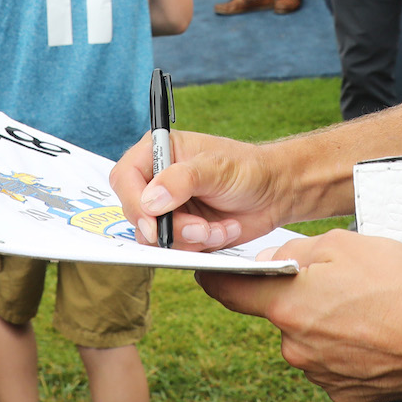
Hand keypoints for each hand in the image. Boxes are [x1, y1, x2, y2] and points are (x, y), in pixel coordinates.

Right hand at [110, 130, 290, 251]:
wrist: (276, 192)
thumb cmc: (248, 168)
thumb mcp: (217, 167)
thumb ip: (182, 180)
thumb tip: (150, 201)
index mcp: (159, 152)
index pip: (125, 178)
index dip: (134, 203)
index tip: (153, 224)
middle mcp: (157, 180)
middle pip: (137, 213)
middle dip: (169, 228)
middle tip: (201, 228)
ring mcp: (168, 208)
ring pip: (155, 237)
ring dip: (189, 239)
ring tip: (220, 227)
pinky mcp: (182, 231)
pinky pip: (176, 249)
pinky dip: (200, 246)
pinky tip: (225, 230)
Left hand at [198, 229, 401, 401]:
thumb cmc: (399, 281)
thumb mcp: (345, 243)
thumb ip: (298, 251)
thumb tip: (272, 262)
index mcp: (287, 305)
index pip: (228, 291)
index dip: (215, 277)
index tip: (206, 270)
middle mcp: (294, 347)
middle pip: (281, 315)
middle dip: (300, 299)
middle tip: (341, 283)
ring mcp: (319, 375)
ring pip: (308, 341)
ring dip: (326, 326)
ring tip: (370, 310)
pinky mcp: (345, 395)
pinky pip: (333, 365)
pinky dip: (347, 351)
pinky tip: (377, 335)